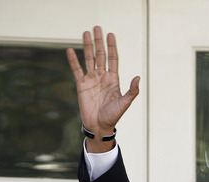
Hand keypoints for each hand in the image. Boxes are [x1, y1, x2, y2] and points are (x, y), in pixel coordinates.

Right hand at [66, 26, 139, 152]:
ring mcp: (92, 79)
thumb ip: (132, 91)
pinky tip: (70, 50)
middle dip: (99, 42)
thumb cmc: (113, 116)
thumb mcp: (125, 103)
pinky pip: (76, 70)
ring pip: (89, 59)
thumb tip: (138, 77)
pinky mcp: (81, 85)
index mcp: (114, 79)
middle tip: (97, 27)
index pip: (113, 58)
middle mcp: (103, 76)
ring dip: (87, 46)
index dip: (112, 47)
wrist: (99, 125)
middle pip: (100, 55)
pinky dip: (73, 60)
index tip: (111, 34)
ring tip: (86, 33)